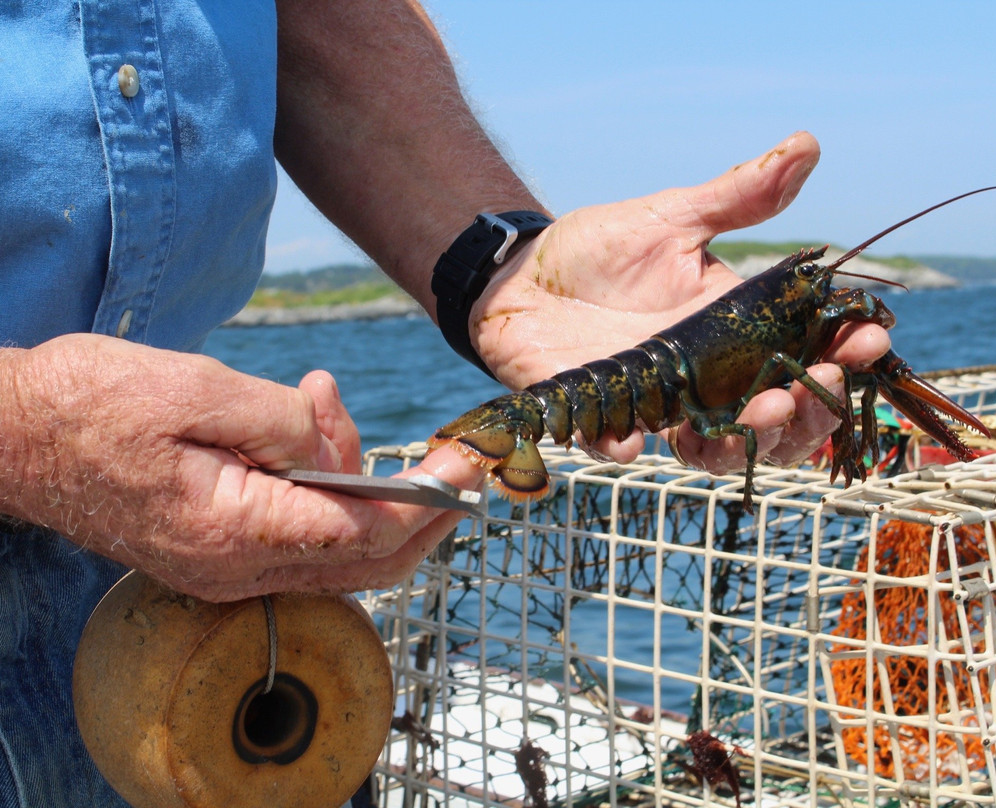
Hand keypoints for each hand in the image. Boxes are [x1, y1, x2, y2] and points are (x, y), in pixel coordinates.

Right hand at [0, 334, 484, 599]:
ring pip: (336, 547)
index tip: (468, 470)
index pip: (363, 535)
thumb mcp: (197, 388)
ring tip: (318, 399)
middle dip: (421, 509)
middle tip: (454, 461)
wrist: (17, 435)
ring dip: (358, 478)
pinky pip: (300, 535)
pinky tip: (305, 426)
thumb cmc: (94, 403)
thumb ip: (283, 423)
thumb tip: (337, 450)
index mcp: (236, 530)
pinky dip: (324, 487)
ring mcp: (228, 567)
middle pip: (365, 560)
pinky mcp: (221, 551)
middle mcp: (238, 567)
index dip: (427, 502)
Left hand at [472, 132, 890, 471]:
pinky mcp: (599, 413)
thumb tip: (807, 144)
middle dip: (811, 411)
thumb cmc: (601, 250)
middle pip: (775, 417)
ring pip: (714, 446)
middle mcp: (704, 378)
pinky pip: (619, 443)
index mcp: (733, 332)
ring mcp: (656, 402)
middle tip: (822, 383)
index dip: (844, 354)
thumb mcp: (673, 217)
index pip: (805, 354)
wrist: (525, 273)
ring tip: (766, 410)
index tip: (871, 339)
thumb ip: (736, 197)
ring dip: (745, 439)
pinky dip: (628, 445)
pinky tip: (637, 437)